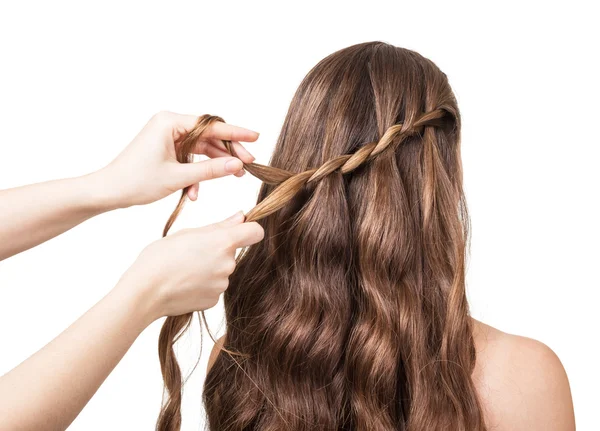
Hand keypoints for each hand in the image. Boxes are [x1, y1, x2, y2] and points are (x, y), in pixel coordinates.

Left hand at [97, 111, 258, 208]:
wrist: (108, 192)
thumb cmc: (136, 181)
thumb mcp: (178, 177)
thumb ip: (211, 170)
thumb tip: (237, 165)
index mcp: (169, 122)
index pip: (211, 125)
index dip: (235, 133)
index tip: (255, 137)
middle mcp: (169, 124)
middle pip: (209, 136)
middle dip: (227, 153)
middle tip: (247, 165)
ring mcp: (168, 137)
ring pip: (201, 149)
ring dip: (213, 166)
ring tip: (233, 177)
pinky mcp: (166, 149)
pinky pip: (190, 158)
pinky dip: (196, 173)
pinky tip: (195, 192)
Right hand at [119, 211, 263, 319]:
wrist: (145, 292)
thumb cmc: (161, 257)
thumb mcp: (187, 233)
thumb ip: (220, 226)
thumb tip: (241, 217)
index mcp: (222, 242)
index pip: (255, 232)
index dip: (249, 230)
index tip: (238, 231)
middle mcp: (228, 264)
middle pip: (232, 253)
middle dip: (218, 251)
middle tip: (192, 252)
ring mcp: (222, 284)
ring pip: (222, 271)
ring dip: (210, 268)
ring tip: (184, 269)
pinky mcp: (214, 300)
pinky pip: (214, 287)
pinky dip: (203, 285)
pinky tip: (185, 283)